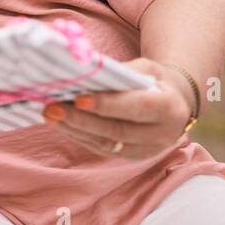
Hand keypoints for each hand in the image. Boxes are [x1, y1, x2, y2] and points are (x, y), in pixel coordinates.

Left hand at [43, 58, 195, 159]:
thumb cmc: (155, 80)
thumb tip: (82, 71)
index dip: (107, 104)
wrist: (175, 104)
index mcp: (170, 107)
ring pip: (107, 144)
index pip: (136, 107)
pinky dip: (79, 136)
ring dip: (74, 130)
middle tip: (52, 107)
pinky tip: (60, 124)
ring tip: (49, 115)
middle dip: (81, 120)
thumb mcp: (145, 68)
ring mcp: (148, 150)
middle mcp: (163, 134)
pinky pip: (102, 149)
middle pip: (117, 130)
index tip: (78, 98)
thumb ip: (120, 72)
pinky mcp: (133, 156)